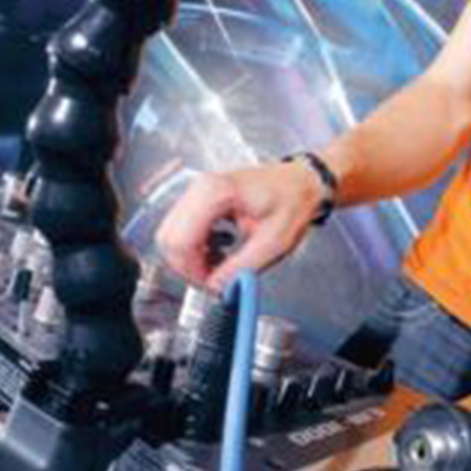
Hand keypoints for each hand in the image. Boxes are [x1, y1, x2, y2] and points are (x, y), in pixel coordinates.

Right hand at [156, 160, 325, 290]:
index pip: (180, 240)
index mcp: (216, 193)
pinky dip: (194, 247)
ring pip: (171, 235)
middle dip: (187, 266)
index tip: (210, 285)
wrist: (301, 182)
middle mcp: (200, 187)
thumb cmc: (292, 201)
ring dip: (190, 258)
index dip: (191, 270)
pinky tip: (217, 251)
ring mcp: (196, 190)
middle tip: (213, 280)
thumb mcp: (273, 243)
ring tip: (219, 264)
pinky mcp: (198, 198)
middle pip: (169, 238)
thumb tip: (215, 288)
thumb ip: (240, 269)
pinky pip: (180, 228)